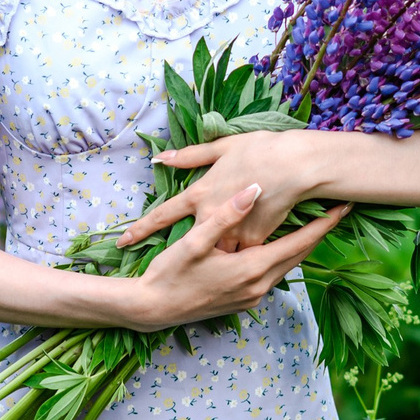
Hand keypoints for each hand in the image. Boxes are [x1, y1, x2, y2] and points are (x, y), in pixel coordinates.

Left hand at [120, 131, 333, 250]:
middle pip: (188, 243)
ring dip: (208, 261)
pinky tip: (231, 270)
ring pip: (214, 254)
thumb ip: (190, 155)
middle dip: (176, 256)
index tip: (123, 241)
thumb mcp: (223, 147)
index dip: (141, 227)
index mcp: (201, 194)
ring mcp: (232, 233)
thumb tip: (161, 157)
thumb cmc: (260, 150)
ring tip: (199, 273)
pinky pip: (241, 257)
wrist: (296, 166)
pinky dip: (236, 259)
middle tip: (164, 267)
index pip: (163, 214)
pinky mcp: (254, 242)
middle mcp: (211, 218)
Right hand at [120, 184, 347, 331]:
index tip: (342, 208)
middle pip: (300, 256)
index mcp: (252, 269)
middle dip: (320, 234)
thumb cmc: (170, 274)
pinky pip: (273, 276)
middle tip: (338, 211)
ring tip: (316, 224)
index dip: (323, 225)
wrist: (152, 310)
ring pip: (287, 267)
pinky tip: (283, 245)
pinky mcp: (244, 301)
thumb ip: (226, 216)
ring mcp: (253, 297)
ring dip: (302, 246)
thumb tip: (254, 190)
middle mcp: (259, 286)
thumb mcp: (194, 242)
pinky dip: (283, 258)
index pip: (299, 244)